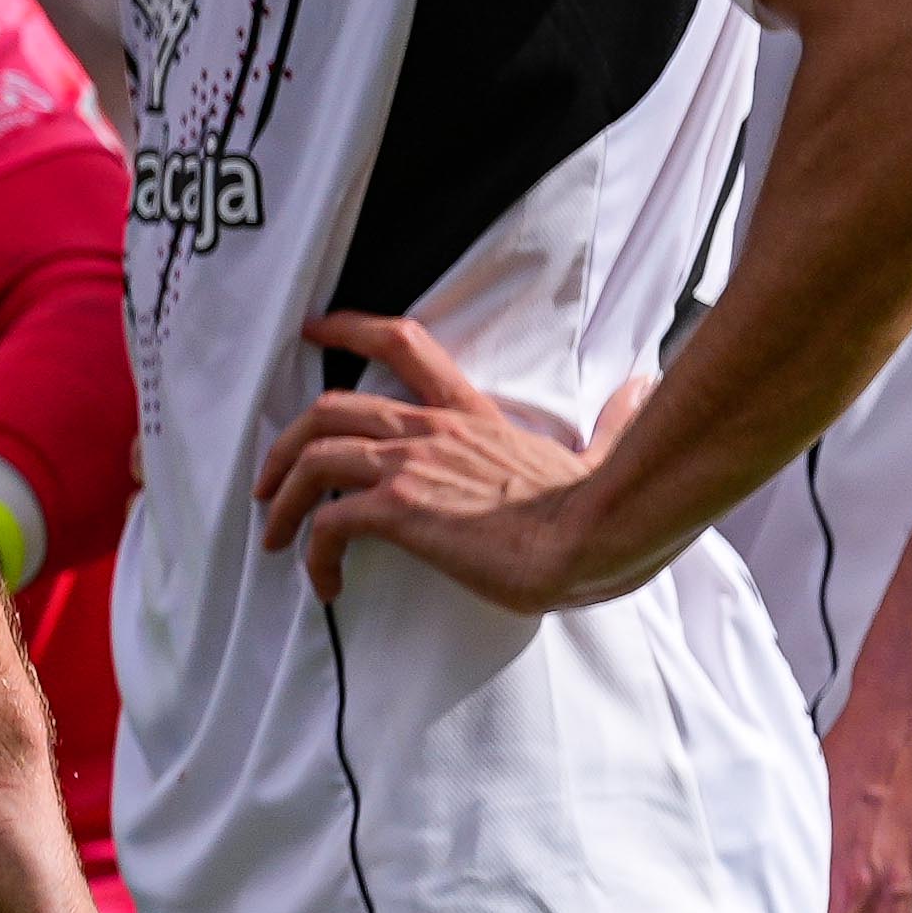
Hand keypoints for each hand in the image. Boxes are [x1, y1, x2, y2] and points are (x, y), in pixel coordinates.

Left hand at [253, 312, 641, 612]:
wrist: (595, 540)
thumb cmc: (600, 510)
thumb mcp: (603, 453)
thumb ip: (614, 422)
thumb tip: (643, 388)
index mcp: (471, 415)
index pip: (404, 343)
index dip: (349, 328)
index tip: (312, 331)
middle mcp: (431, 430)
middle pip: (330, 407)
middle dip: (285, 442)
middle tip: (268, 480)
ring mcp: (411, 465)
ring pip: (313, 456)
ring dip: (281, 495)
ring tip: (274, 535)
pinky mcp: (399, 509)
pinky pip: (327, 523)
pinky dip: (312, 553)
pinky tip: (324, 584)